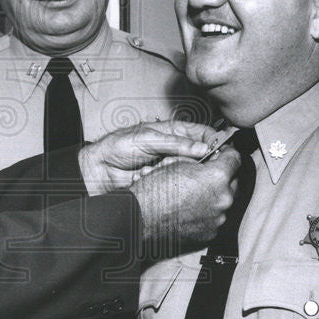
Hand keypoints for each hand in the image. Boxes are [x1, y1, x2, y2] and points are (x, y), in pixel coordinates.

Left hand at [78, 120, 216, 194]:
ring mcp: (171, 168)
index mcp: (173, 132)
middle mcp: (175, 150)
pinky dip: (169, 184)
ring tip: (160, 169)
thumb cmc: (118, 147)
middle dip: (195, 160)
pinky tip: (153, 178)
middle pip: (200, 156)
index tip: (219, 150)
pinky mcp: (166, 184)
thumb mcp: (147, 139)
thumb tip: (202, 148)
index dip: (213, 140)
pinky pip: (177, 186)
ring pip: (190, 172)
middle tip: (186, 163)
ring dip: (179, 172)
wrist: (99, 170)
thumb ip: (175, 143)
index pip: (202, 133)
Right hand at [130, 149, 240, 255]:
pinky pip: (215, 218)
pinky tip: (191, 209)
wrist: (141, 220)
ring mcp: (218, 218)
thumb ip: (200, 161)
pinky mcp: (211, 233)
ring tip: (195, 194)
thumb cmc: (154, 192)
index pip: (235, 158)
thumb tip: (210, 160)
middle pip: (233, 182)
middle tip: (207, 174)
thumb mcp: (176, 164)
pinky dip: (207, 213)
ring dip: (215, 196)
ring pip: (224, 201)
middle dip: (223, 176)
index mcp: (217, 177)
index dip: (227, 153)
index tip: (222, 153)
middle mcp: (223, 199)